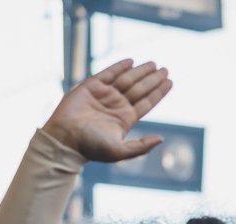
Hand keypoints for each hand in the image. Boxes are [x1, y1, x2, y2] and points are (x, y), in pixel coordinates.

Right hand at [42, 59, 172, 162]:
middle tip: (165, 69)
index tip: (170, 82)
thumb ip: (141, 146)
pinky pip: (108, 73)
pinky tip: (131, 61)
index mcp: (126, 118)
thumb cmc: (92, 147)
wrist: (65, 138)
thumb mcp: (120, 151)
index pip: (147, 102)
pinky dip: (119, 67)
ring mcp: (105, 94)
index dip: (158, 92)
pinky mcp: (91, 86)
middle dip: (153, 79)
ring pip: (127, 79)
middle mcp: (117, 105)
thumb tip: (161, 139)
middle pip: (140, 88)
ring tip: (154, 64)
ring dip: (140, 71)